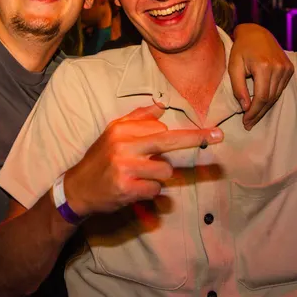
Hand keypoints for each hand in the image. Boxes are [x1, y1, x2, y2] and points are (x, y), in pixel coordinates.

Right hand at [63, 104, 222, 216]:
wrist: (77, 188)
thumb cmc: (100, 159)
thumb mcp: (113, 133)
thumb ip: (137, 118)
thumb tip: (161, 105)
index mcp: (122, 129)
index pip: (161, 127)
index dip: (183, 134)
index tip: (211, 132)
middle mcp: (123, 144)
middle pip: (168, 140)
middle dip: (196, 138)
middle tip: (219, 136)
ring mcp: (124, 167)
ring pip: (164, 170)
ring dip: (158, 177)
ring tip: (139, 177)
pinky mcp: (126, 188)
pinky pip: (155, 189)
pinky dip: (150, 192)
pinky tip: (135, 189)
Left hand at [229, 23, 294, 130]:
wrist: (256, 32)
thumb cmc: (241, 49)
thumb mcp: (234, 66)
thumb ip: (238, 88)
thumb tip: (245, 107)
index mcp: (264, 66)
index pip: (261, 97)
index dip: (253, 113)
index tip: (245, 122)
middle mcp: (279, 68)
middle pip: (270, 99)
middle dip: (258, 113)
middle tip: (248, 124)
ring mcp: (286, 68)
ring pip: (276, 96)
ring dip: (265, 108)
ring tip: (253, 117)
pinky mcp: (289, 68)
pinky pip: (280, 89)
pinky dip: (271, 98)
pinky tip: (261, 104)